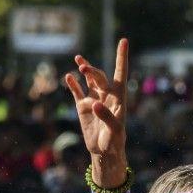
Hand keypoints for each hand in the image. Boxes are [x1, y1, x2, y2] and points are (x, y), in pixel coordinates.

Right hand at [64, 39, 128, 165]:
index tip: (124, 41)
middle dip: (92, 69)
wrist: (104, 151)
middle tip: (82, 67)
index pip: (120, 73)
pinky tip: (69, 77)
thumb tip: (94, 104)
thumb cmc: (114, 141)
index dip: (121, 57)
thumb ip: (107, 117)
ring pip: (89, 80)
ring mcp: (94, 99)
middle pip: (100, 76)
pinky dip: (73, 84)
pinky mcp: (83, 107)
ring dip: (85, 69)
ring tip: (79, 60)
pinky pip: (77, 92)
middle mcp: (106, 95)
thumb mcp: (114, 131)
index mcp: (119, 98)